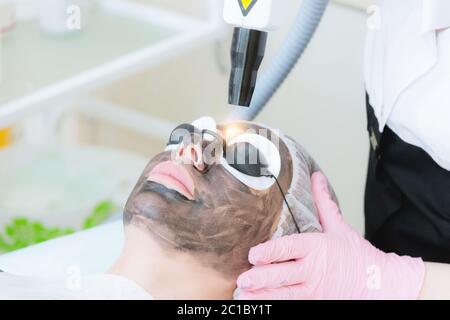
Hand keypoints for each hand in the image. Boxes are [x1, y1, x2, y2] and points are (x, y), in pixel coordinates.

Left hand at [237, 172, 424, 299]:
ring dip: (264, 295)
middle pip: (283, 274)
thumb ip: (323, 202)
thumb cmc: (356, 254)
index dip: (270, 252)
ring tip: (245, 295)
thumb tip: (316, 177)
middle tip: (243, 278)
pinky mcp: (315, 301)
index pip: (289, 248)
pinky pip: (293, 304)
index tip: (253, 254)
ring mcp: (314, 289)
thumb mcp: (339, 226)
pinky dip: (276, 304)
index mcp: (316, 247)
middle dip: (262, 277)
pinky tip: (261, 303)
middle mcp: (313, 269)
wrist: (379, 283)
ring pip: (285, 294)